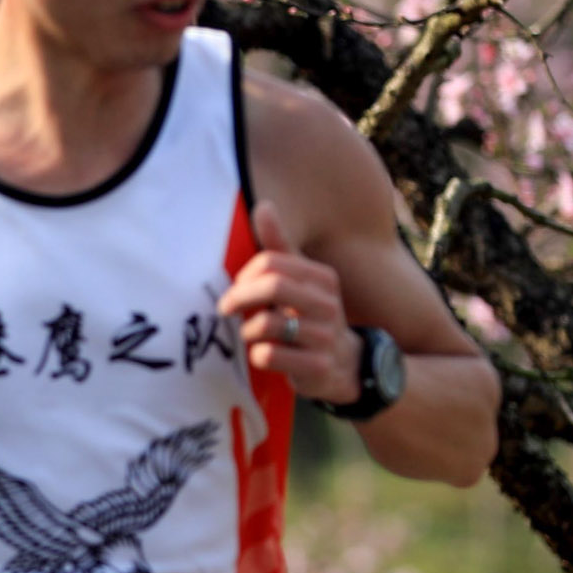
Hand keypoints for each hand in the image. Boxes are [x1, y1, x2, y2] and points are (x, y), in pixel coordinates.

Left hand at [225, 234, 357, 399]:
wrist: (347, 365)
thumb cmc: (310, 316)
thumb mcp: (299, 280)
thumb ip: (280, 245)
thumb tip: (264, 205)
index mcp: (322, 277)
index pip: (270, 262)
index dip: (245, 276)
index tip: (237, 288)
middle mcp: (328, 304)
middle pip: (272, 286)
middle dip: (239, 297)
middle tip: (225, 309)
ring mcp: (325, 337)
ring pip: (266, 323)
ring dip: (247, 330)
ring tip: (251, 334)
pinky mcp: (318, 367)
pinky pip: (269, 355)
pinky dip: (257, 355)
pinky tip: (264, 354)